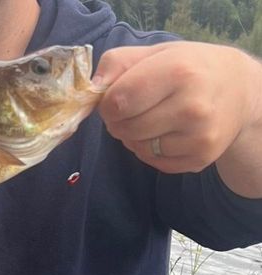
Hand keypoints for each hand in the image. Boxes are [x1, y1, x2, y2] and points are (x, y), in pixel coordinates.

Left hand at [93, 41, 261, 175]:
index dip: (107, 103)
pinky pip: (153, 162)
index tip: (115, 98)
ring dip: (133, 137)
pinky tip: (164, 133)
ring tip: (151, 119)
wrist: (239, 90)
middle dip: (118, 121)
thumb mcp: (154, 53)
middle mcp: (192, 107)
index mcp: (178, 72)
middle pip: (124, 128)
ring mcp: (199, 136)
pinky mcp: (200, 159)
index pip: (117, 102)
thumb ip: (116, 64)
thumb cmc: (187, 67)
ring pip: (137, 148)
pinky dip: (149, 151)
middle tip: (133, 110)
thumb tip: (93, 88)